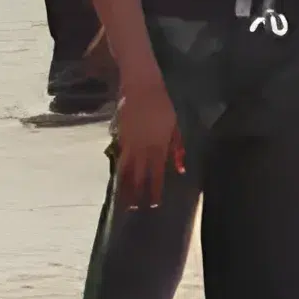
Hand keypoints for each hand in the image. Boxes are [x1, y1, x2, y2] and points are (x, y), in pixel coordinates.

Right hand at [104, 78, 180, 207]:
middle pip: (140, 174)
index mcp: (159, 145)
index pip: (156, 173)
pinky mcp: (120, 136)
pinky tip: (119, 179)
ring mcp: (130, 142)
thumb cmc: (163, 106)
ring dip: (125, 186)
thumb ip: (176, 149)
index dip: (154, 189)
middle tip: (133, 210)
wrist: (142, 88)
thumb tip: (179, 169)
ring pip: (127, 169)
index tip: (153, 203)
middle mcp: (143, 147)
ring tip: (123, 201)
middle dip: (137, 193)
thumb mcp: (175, 127)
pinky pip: (120, 157)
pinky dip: (120, 170)